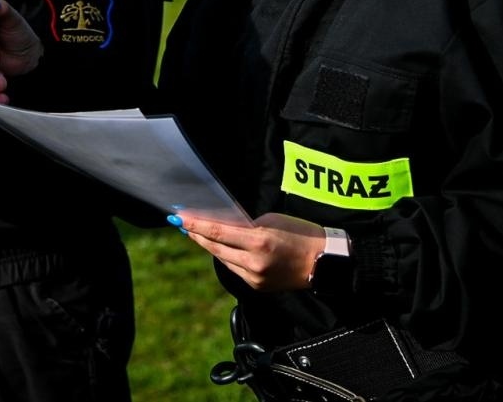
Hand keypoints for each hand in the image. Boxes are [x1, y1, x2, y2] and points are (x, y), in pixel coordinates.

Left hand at [172, 212, 329, 291]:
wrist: (322, 262)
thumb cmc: (300, 233)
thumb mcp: (271, 221)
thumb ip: (245, 224)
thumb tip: (223, 225)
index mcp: (258, 241)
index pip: (218, 231)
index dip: (196, 224)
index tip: (180, 216)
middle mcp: (253, 262)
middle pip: (215, 247)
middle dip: (196, 234)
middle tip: (181, 223)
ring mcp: (254, 277)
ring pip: (222, 259)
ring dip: (209, 245)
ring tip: (195, 233)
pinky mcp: (257, 286)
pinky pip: (234, 268)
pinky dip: (224, 256)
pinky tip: (217, 247)